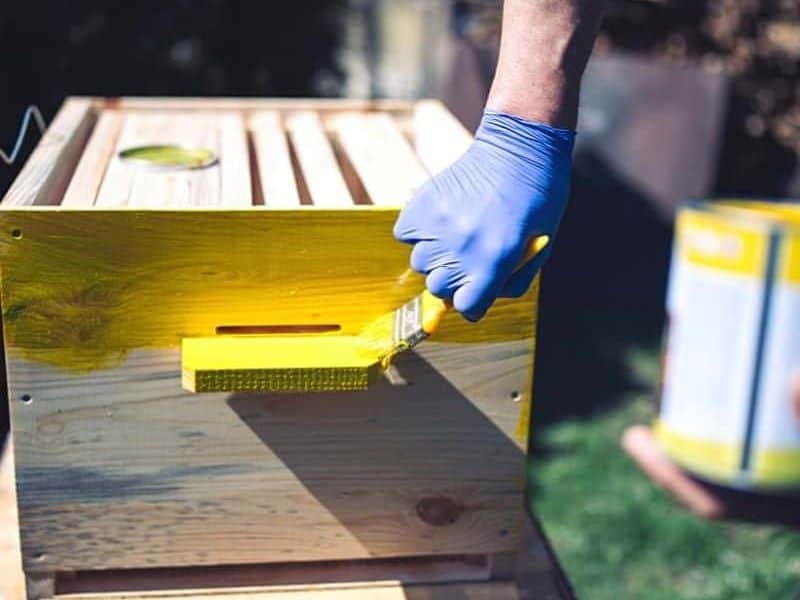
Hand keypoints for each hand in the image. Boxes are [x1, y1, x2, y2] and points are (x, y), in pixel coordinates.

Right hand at [393, 110, 574, 320]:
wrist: (519, 146)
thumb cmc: (538, 197)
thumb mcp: (542, 247)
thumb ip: (514, 280)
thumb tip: (483, 299)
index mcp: (494, 261)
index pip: (467, 306)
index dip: (474, 302)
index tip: (477, 291)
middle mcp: (461, 247)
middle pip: (439, 288)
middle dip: (454, 280)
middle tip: (469, 259)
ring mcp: (438, 225)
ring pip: (420, 263)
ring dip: (435, 256)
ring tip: (455, 234)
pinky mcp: (422, 204)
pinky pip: (405, 234)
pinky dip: (418, 232)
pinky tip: (439, 221)